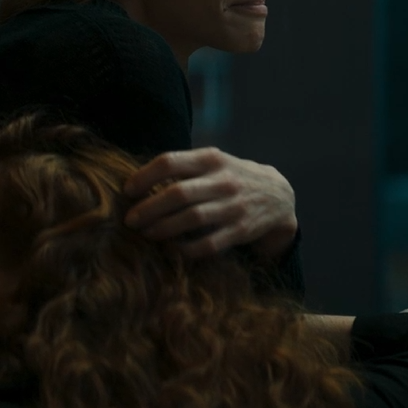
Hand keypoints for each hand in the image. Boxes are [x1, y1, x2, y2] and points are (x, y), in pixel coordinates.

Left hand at [123, 147, 298, 258]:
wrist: (279, 195)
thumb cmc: (232, 177)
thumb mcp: (214, 162)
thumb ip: (183, 166)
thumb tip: (136, 182)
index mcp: (212, 159)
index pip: (170, 162)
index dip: (144, 177)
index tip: (128, 190)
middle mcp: (224, 180)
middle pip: (177, 193)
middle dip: (148, 208)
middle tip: (130, 220)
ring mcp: (234, 206)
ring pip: (191, 219)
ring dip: (162, 229)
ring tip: (146, 234)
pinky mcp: (241, 230)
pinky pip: (208, 244)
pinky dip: (186, 249)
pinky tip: (171, 249)